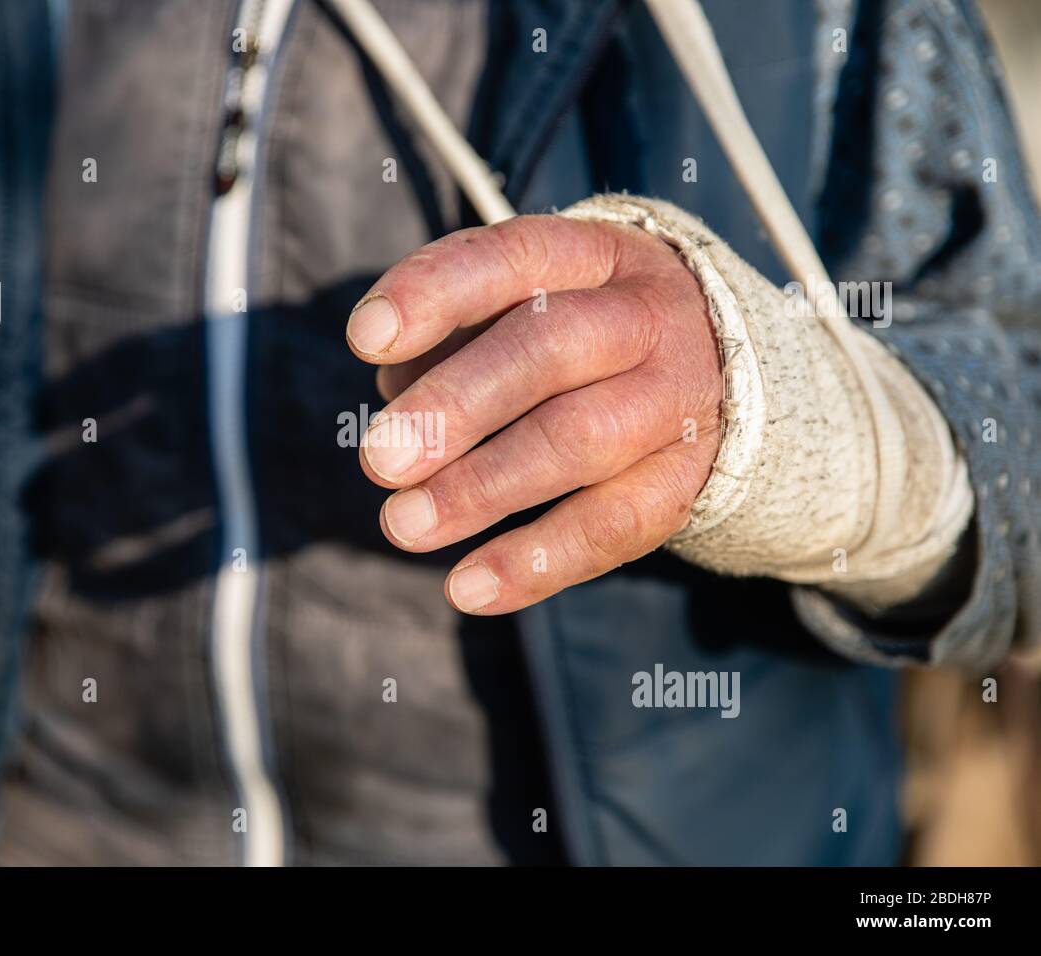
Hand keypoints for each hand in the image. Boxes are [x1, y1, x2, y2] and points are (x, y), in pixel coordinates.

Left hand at [346, 214, 722, 613]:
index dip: (438, 294)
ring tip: (402, 525)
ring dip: (483, 489)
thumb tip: (396, 388)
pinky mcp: (684, 480)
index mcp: (591, 256)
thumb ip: (452, 332)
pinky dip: (535, 563)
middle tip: (380, 458)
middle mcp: (644, 317)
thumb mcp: (520, 301)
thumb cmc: (572, 333)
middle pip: (551, 348)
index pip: (513, 257)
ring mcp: (675, 400)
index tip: (367, 339)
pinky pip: (615, 526)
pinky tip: (466, 588)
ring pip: (581, 440)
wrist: (712, 367)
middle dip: (457, 404)